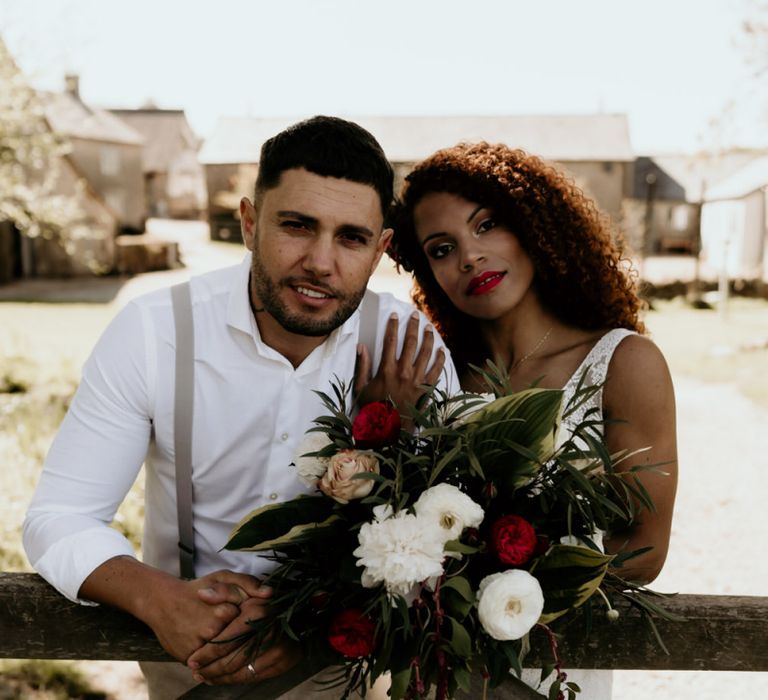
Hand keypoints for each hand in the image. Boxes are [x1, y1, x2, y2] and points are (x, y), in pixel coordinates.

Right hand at [78, 558, 265, 665]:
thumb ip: (248, 583)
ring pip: (223, 653)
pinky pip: (208, 663)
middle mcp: (211, 631)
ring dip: (225, 648)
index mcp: (223, 610)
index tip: (240, 613)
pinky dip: (210, 658)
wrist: (162, 602)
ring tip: (213, 633)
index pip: (248, 622)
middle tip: (222, 623)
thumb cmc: (197, 589)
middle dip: (236, 633)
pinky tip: (207, 645)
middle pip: (237, 638)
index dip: (246, 618)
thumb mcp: (222, 577)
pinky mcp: (187, 658)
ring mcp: (198, 647)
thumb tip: (270, 594)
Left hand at [187, 592, 301, 684]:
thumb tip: (203, 595)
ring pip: (241, 672)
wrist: (296, 608)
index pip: (224, 641)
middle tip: (196, 672)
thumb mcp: (244, 585)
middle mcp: (268, 632)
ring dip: (221, 678)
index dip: (206, 654)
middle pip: (231, 660)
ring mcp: (278, 648)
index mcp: (256, 613)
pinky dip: (236, 680)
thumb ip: (223, 589)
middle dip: (210, 669)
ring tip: (205, 677)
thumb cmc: (263, 598)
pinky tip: (224, 678)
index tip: (192, 660)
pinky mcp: (283, 661)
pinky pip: (254, 676)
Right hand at [354, 311, 444, 417]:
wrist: (388, 432)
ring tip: (429, 328)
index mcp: (386, 370)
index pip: (390, 340)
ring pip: (425, 352)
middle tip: (415, 315)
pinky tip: (442, 350)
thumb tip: (361, 347)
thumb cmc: (372, 410)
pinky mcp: (426, 389)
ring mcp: (417, 380)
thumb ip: (362, 366)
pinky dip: (440, 359)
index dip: (392, 325)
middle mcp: (403, 372)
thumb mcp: (361, 387)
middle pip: (410, 342)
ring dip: (428, 338)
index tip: (394, 315)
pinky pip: (436, 370)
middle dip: (413, 326)